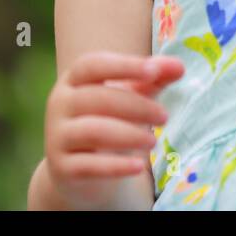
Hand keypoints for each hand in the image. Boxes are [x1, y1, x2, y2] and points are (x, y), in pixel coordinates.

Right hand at [45, 51, 184, 208]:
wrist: (81, 170)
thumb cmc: (110, 120)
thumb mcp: (131, 96)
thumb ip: (153, 79)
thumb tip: (178, 66)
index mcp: (73, 79)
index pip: (93, 64)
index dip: (123, 66)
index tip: (154, 71)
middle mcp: (59, 104)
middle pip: (97, 98)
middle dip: (136, 106)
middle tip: (164, 117)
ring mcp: (57, 136)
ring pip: (92, 131)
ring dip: (128, 135)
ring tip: (153, 142)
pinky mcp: (61, 168)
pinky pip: (89, 166)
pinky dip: (116, 167)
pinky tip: (139, 168)